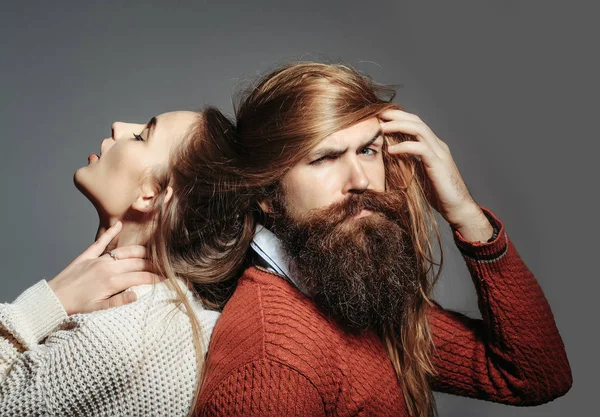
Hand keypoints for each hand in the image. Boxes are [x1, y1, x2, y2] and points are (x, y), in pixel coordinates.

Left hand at [48, 222, 160, 314]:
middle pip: (137, 262)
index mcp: (112, 281)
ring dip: (140, 251)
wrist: (54, 298)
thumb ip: (120, 301)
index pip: (140, 277)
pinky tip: (119, 225)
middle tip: (164, 265)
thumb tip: (138, 295)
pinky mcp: (88, 255)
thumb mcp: (99, 309)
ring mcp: (98, 259)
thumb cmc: (77, 306)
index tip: (166, 278)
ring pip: (125, 251)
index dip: (155, 277)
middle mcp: (107, 267)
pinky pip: (101, 241)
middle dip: (153, 264)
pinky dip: (111, 232)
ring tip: (152, 253)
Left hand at [379, 109, 491, 238]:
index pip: (416, 124)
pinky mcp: (438, 164)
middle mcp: (438, 146)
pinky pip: (420, 149)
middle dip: (397, 115)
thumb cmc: (440, 194)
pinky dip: (404, 146)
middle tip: (379, 113)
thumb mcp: (421, 174)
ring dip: (398, 126)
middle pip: (417, 121)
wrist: (458, 208)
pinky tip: (391, 150)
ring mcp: (440, 153)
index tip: (382, 117)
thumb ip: (411, 163)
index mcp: (434, 147)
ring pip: (419, 130)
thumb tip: (393, 157)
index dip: (400, 118)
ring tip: (382, 128)